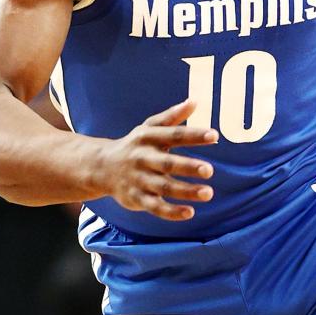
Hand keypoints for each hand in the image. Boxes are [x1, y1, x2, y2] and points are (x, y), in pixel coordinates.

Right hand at [98, 99, 218, 220]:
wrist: (101, 167)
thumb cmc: (135, 145)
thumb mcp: (149, 128)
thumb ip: (172, 117)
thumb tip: (196, 101)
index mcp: (148, 138)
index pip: (173, 135)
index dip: (193, 135)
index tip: (214, 135)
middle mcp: (143, 158)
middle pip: (167, 163)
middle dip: (188, 167)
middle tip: (210, 170)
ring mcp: (139, 180)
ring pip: (164, 187)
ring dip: (186, 191)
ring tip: (208, 193)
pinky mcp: (136, 198)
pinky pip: (155, 207)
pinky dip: (171, 212)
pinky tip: (190, 212)